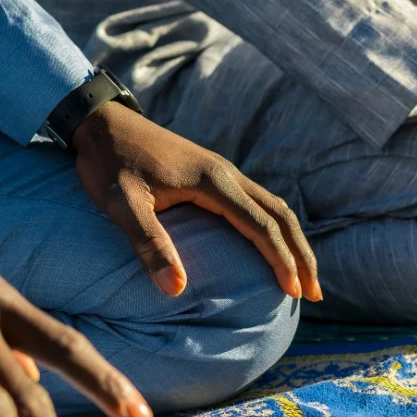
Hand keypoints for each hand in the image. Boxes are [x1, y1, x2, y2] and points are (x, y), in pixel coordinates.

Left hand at [69, 102, 320, 301]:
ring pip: (274, 207)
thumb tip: (176, 290)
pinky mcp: (215, 175)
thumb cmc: (108, 163)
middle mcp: (227, 173)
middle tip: (314, 294)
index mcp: (212, 180)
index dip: (281, 260)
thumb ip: (148, 243)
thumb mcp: (120, 204)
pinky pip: (259, 203)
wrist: (101, 122)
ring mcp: (224, 172)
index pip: (260, 225)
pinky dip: (276, 229)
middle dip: (302, 255)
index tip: (295, 291)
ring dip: (294, 242)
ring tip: (304, 277)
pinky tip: (273, 249)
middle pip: (281, 215)